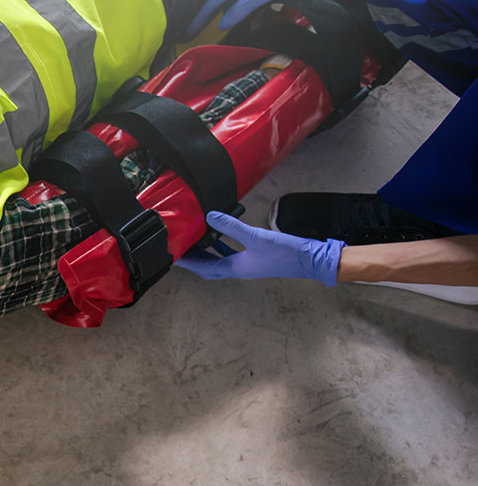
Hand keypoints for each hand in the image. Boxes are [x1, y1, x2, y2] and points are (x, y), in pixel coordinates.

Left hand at [176, 211, 344, 286]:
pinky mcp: (257, 259)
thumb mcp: (256, 236)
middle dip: (194, 260)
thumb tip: (210, 217)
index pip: (204, 267)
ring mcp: (249, 265)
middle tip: (181, 250)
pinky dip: (223, 247)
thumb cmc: (287, 253)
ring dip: (207, 253)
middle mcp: (240, 269)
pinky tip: (223, 238)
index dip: (188, 262)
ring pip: (220, 261)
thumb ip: (232, 226)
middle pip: (209, 267)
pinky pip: (233, 254)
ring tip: (195, 242)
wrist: (312, 260)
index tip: (174, 257)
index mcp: (236, 268)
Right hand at [186, 0, 353, 35]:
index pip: (209, 5)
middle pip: (212, 1)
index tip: (186, 33)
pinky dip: (225, 7)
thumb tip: (221, 25)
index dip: (197, 20)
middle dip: (200, 17)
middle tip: (190, 32)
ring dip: (212, 13)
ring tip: (203, 26)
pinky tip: (228, 14)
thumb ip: (240, 10)